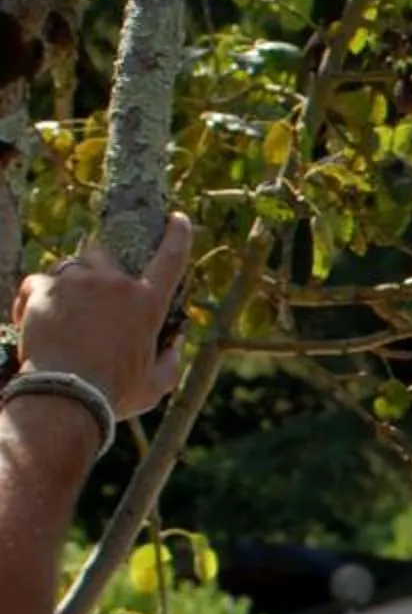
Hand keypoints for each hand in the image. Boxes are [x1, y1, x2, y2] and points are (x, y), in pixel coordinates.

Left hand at [13, 215, 192, 417]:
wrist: (65, 393)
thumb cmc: (114, 393)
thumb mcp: (156, 385)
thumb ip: (171, 361)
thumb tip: (175, 344)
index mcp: (147, 304)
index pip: (171, 260)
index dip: (178, 236)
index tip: (179, 219)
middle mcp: (115, 284)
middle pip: (106, 254)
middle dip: (99, 268)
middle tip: (89, 294)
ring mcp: (77, 282)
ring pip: (70, 266)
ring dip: (66, 286)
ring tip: (59, 317)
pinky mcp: (44, 287)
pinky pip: (38, 282)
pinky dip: (34, 299)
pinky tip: (30, 321)